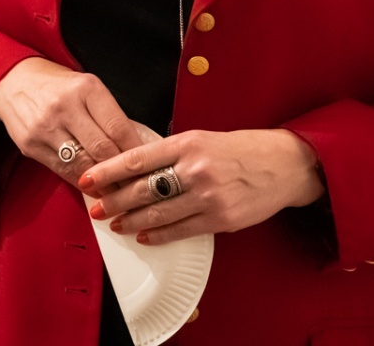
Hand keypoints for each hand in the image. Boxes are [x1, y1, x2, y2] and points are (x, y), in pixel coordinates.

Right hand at [0, 57, 146, 185]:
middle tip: (136, 185)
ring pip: (82, 165)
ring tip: (118, 192)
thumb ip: (109, 114)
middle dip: (121, 172)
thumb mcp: (88, 88)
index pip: (118, 127)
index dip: (134, 152)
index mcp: (86, 88)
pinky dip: (81, 182)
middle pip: (102, 149)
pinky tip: (93, 187)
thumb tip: (135, 147)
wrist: (14, 81)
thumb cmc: (60, 86)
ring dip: (103, 183)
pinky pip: (62, 171)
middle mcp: (65, 106)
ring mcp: (45, 127)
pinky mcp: (31, 145)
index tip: (146, 166)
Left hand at [77, 128, 324, 244]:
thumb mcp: (204, 139)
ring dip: (131, 220)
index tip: (89, 179)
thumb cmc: (241, 149)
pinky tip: (144, 235)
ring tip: (114, 223)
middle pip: (143, 188)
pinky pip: (180, 230)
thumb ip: (173, 152)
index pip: (137, 157)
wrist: (284, 165)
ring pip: (158, 213)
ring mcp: (208, 196)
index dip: (109, 171)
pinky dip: (158, 235)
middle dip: (114, 200)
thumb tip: (135, 168)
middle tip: (95, 207)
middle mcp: (196, 168)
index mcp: (189, 143)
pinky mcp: (221, 219)